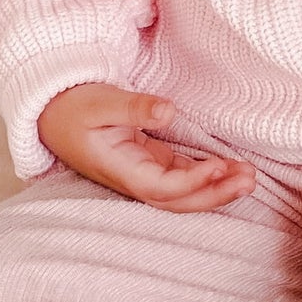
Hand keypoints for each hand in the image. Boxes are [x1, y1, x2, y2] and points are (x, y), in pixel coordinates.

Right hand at [36, 84, 255, 210]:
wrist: (51, 111)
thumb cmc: (73, 106)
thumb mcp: (100, 101)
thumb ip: (133, 106)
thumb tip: (169, 111)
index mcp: (118, 169)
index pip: (160, 187)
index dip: (192, 182)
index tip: (220, 167)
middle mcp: (132, 179)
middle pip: (177, 200)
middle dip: (214, 194)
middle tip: (249, 181)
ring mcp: (141, 173)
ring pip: (182, 192)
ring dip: (215, 188)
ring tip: (249, 177)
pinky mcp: (149, 163)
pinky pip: (181, 177)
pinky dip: (207, 176)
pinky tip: (231, 170)